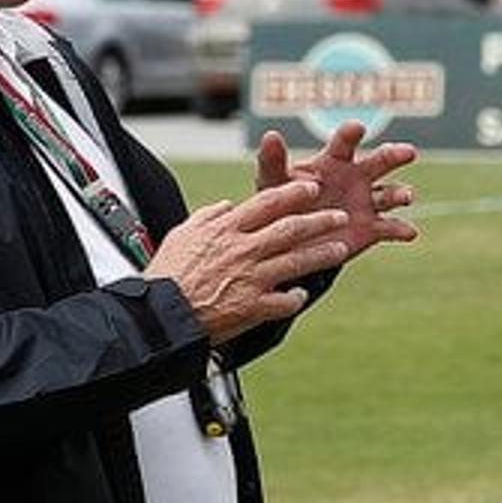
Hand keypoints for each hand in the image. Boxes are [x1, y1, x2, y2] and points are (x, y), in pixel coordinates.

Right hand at [145, 179, 350, 344]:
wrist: (161, 314)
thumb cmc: (168, 275)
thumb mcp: (182, 234)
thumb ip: (208, 216)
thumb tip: (226, 206)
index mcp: (226, 230)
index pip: (268, 202)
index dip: (294, 193)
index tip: (312, 188)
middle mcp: (243, 250)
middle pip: (291, 229)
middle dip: (320, 221)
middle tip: (338, 217)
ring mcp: (251, 278)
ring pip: (297, 261)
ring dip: (322, 254)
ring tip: (340, 250)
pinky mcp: (253, 307)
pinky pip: (285, 301)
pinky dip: (296, 297)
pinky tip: (302, 294)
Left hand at [254, 120, 419, 260]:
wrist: (293, 239)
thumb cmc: (283, 201)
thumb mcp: (273, 182)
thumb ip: (273, 161)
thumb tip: (270, 135)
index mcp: (333, 161)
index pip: (345, 143)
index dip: (351, 134)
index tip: (357, 128)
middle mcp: (356, 177)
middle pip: (380, 161)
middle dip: (394, 155)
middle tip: (408, 152)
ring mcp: (367, 202)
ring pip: (391, 194)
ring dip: (401, 193)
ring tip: (406, 196)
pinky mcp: (372, 228)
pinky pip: (391, 228)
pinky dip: (402, 230)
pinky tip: (409, 232)